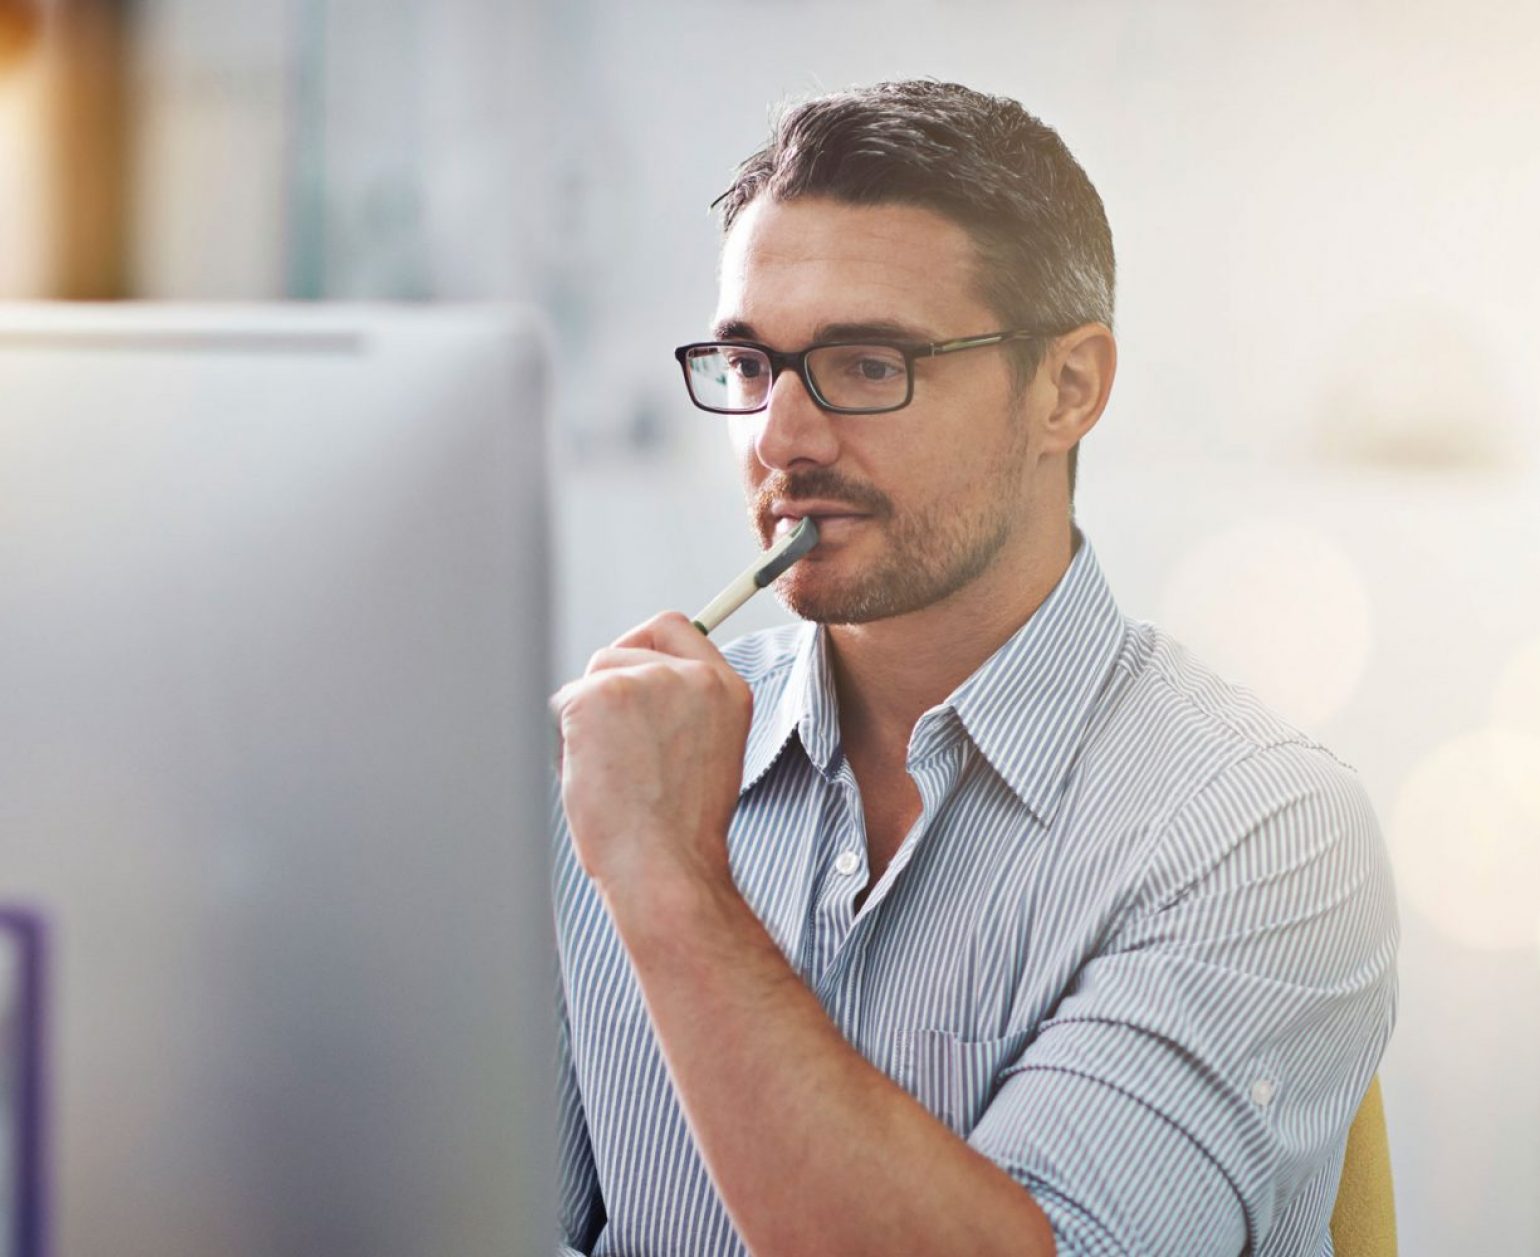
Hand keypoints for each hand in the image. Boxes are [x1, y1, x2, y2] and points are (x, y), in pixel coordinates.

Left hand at [550, 611, 751, 902]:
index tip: (626, 670)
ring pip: (588, 679)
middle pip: (620, 650)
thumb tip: (631, 686)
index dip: (642, 644)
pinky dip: (564, 740)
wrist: (666, 867)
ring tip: (609, 772)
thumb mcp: (708, 753)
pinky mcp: (598, 697)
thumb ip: (682, 709)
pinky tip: (591, 775)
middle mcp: (691, 676)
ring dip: (585, 720)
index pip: (676, 628)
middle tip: (614, 749)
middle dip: (604, 690)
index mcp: (726, 689)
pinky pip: (560, 704)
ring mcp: (644, 681)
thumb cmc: (679, 830)